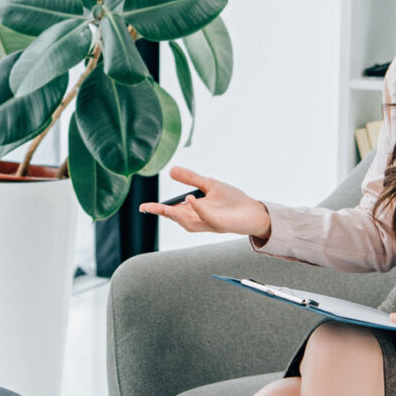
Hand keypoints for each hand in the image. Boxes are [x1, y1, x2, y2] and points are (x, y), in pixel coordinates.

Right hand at [138, 167, 270, 238]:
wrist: (253, 210)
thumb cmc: (232, 200)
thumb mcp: (209, 185)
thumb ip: (191, 178)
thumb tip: (170, 170)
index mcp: (194, 210)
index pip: (172, 210)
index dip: (157, 209)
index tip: (142, 207)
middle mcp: (198, 219)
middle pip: (176, 217)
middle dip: (161, 213)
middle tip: (146, 208)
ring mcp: (208, 223)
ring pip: (188, 222)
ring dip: (176, 214)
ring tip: (164, 208)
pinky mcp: (219, 225)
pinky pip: (206, 217)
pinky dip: (197, 208)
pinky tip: (191, 198)